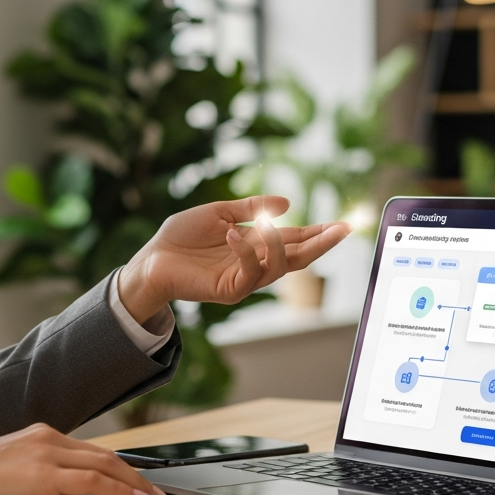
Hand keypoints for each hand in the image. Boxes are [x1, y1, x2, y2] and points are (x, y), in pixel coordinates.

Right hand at [0, 423, 164, 494]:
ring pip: (104, 465)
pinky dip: (119, 489)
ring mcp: (46, 452)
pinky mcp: (43, 473)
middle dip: (133, 473)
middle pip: (103, 454)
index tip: (134, 480)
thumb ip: (39, 474)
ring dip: (133, 481)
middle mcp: (46, 437)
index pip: (89, 450)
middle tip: (153, 490)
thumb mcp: (12, 471)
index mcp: (39, 435)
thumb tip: (63, 490)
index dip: (116, 466)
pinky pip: (93, 481)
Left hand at [117, 195, 350, 322]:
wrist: (152, 257)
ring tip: (272, 224)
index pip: (294, 239)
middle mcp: (255, 263)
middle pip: (297, 257)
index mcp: (255, 244)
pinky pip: (249, 273)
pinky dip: (245, 252)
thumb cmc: (181, 236)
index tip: (342, 224)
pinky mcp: (229, 290)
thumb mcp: (218, 212)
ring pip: (278, 267)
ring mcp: (243, 279)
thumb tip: (288, 204)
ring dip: (280, 244)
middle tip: (341, 230)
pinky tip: (233, 235)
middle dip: (320, 244)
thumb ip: (250, 207)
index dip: (317, 232)